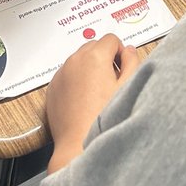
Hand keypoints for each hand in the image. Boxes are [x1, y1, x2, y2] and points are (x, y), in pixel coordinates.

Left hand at [46, 34, 140, 171]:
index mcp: (95, 56)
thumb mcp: (128, 87)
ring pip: (79, 60)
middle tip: (111, 82)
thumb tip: (128, 50)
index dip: (120, 53)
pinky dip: (75, 81)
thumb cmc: (104, 119)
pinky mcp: (53, 88)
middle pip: (94, 46)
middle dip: (104, 58)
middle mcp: (75, 60)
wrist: (79, 146)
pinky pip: (67, 75)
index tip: (121, 69)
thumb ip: (132, 62)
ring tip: (98, 94)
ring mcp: (61, 73)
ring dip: (89, 69)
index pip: (111, 39)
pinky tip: (84, 101)